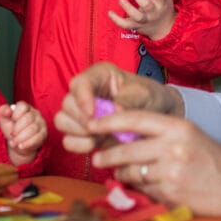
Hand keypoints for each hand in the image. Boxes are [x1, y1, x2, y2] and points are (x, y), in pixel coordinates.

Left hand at [0, 102, 46, 164]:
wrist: (18, 144)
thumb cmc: (12, 129)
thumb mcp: (5, 119)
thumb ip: (3, 111)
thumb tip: (8, 110)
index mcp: (26, 107)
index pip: (23, 106)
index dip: (15, 115)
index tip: (12, 120)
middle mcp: (36, 113)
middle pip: (27, 119)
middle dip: (17, 129)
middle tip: (12, 135)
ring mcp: (41, 123)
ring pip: (32, 129)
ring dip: (20, 137)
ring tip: (14, 142)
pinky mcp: (44, 134)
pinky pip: (37, 138)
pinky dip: (27, 143)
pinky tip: (21, 146)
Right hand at [53, 62, 183, 154]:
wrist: (158, 115)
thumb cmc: (150, 98)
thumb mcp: (143, 95)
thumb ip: (128, 102)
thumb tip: (115, 112)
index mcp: (99, 76)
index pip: (80, 83)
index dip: (82, 98)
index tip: (92, 113)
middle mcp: (86, 92)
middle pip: (67, 103)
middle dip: (81, 120)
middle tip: (99, 129)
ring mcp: (82, 112)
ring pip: (62, 121)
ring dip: (78, 133)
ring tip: (99, 138)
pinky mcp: (82, 132)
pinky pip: (68, 139)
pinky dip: (79, 145)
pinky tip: (96, 145)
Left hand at [79, 108, 220, 219]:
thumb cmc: (211, 158)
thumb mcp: (188, 135)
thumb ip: (158, 132)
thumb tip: (121, 134)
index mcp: (177, 127)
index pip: (135, 119)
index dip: (109, 120)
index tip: (91, 124)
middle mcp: (173, 147)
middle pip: (126, 149)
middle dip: (108, 155)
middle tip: (98, 157)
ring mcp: (171, 173)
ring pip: (132, 172)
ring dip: (123, 174)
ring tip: (123, 173)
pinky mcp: (171, 194)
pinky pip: (143, 190)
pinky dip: (140, 188)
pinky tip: (148, 185)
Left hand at [108, 0, 175, 39]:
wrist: (164, 28)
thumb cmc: (163, 6)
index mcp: (162, 2)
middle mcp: (153, 12)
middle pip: (146, 4)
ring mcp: (144, 20)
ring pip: (136, 16)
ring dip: (128, 8)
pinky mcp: (136, 26)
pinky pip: (126, 25)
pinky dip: (117, 20)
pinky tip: (110, 12)